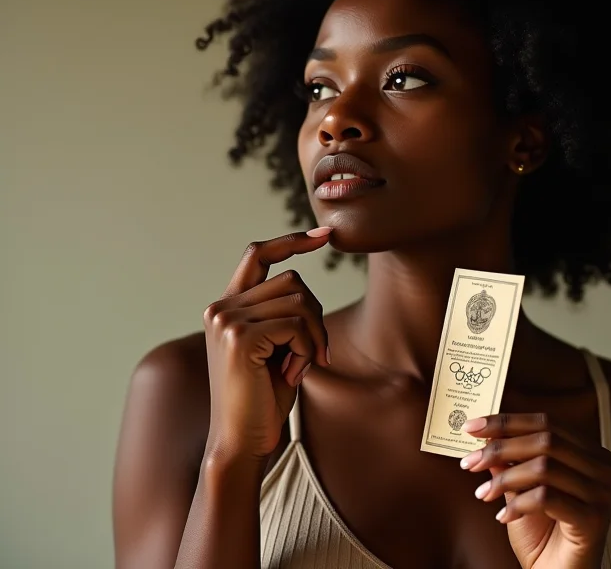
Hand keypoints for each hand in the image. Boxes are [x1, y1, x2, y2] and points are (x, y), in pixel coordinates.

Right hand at [202, 228, 333, 463]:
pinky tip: (292, 373)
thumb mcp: (275, 345)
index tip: (324, 234)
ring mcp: (227, 319)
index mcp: (228, 306)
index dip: (292, 240)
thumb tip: (304, 282)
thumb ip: (283, 312)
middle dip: (315, 315)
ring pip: (299, 300)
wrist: (241, 442)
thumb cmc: (263, 397)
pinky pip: (296, 325)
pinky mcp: (239, 337)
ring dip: (313, 335)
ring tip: (299, 365)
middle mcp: (221, 307)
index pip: (258, 253)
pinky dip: (307, 348)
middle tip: (314, 352)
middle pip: (293, 280)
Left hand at [460, 413, 610, 568]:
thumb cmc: (543, 534)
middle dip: (500, 447)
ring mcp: (603, 492)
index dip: (506, 421)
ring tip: (482, 493)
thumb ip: (509, 459)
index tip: (471, 426)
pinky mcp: (595, 518)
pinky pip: (547, 498)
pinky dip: (518, 504)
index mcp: (590, 452)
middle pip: (545, 440)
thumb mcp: (521, 488)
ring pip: (544, 466)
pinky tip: (503, 517)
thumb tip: (484, 433)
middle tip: (469, 461)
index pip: (545, 422)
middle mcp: (604, 468)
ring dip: (504, 478)